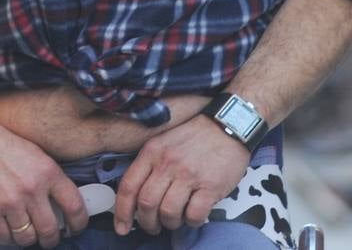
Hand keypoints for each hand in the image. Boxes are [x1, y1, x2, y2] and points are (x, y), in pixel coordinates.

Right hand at [0, 123, 88, 247]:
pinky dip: (8, 238)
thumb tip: (64, 204)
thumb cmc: (5, 146)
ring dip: (29, 239)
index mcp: (48, 172)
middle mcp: (31, 188)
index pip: (74, 206)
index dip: (79, 223)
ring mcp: (9, 201)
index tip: (76, 227)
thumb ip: (52, 180)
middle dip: (51, 239)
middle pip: (49, 229)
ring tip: (27, 233)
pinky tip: (10, 230)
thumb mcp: (39, 156)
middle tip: (49, 238)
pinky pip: (4, 237)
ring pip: (26, 237)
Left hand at [113, 113, 250, 235]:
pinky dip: (191, 222)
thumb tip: (136, 198)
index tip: (121, 227)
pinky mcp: (211, 185)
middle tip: (154, 226)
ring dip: (170, 223)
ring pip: (168, 213)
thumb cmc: (196, 136)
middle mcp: (168, 163)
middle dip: (147, 223)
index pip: (128, 186)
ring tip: (176, 220)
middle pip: (146, 204)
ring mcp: (190, 174)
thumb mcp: (164, 141)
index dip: (121, 212)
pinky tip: (194, 215)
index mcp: (153, 151)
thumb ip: (150, 165)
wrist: (230, 124)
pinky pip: (194, 215)